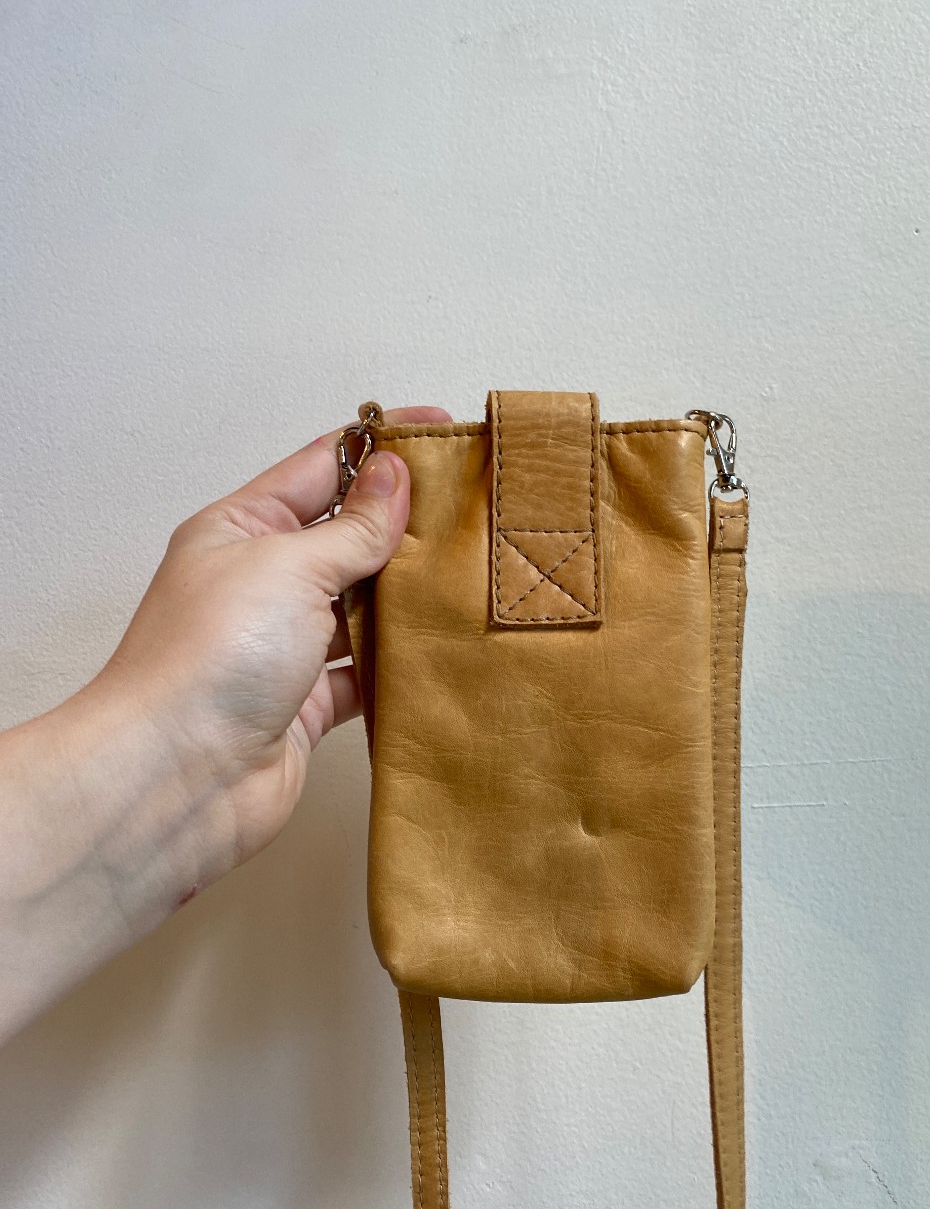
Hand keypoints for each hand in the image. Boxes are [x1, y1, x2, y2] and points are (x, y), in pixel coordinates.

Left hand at [99, 405, 450, 871]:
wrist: (179, 777)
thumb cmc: (208, 659)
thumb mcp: (288, 566)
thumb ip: (352, 528)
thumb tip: (392, 477)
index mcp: (241, 530)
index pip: (320, 468)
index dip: (379, 447)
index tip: (440, 431)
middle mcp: (260, 583)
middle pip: (345, 537)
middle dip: (403, 521)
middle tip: (471, 504)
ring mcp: (284, 645)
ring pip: (360, 605)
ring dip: (406, 594)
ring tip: (469, 570)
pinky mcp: (308, 703)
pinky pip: (365, 671)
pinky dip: (398, 662)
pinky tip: (439, 646)